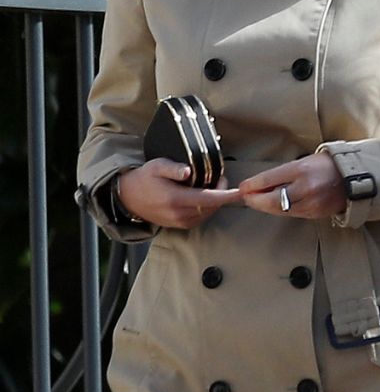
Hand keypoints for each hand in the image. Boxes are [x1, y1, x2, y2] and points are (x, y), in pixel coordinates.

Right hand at [117, 158, 241, 229]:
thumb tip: (188, 171)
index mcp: (175, 199)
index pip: (208, 198)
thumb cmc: (144, 179)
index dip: (227, 195)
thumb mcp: (156, 166)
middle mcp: (178, 214)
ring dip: (215, 201)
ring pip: (208, 213)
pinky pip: (201, 217)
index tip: (240, 192)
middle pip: (212, 206)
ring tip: (212, 184)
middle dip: (222, 194)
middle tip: (221, 177)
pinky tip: (204, 195)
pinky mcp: (179, 225)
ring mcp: (179, 221)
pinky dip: (207, 207)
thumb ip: (174, 168)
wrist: (127, 198)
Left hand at [239, 152, 347, 218]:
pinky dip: (280, 210)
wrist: (355, 178)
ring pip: (279, 210)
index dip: (252, 185)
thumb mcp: (305, 161)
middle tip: (245, 198)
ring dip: (265, 206)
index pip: (269, 179)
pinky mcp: (315, 214)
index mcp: (302, 169)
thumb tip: (261, 183)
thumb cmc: (329, 165)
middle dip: (255, 200)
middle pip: (271, 199)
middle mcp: (305, 188)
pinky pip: (292, 213)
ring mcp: (311, 203)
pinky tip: (275, 205)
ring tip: (256, 201)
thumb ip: (284, 173)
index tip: (243, 188)